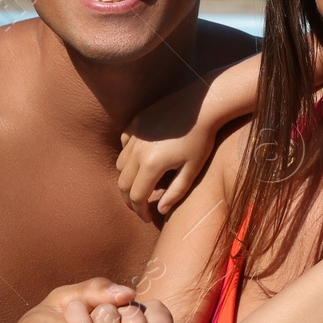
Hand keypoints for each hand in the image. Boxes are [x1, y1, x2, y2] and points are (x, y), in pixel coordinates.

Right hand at [118, 82, 215, 221]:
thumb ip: (176, 192)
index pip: (136, 197)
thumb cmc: (201, 138)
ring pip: (120, 165)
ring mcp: (134, 135)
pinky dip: (127, 156)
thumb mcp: (193, 169)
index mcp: (151, 165)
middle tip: (141, 206)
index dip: (140, 211)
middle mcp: (137, 151)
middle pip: (123, 184)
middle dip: (130, 199)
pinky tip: (139, 159)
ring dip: (127, 178)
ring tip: (140, 184)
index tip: (148, 218)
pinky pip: (123, 144)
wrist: (202, 105)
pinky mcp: (135, 123)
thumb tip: (161, 210)